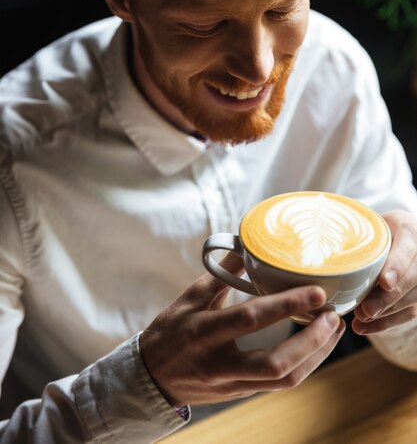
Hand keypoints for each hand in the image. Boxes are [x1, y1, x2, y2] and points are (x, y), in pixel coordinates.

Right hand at [140, 253, 345, 405]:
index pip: (250, 318)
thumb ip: (221, 274)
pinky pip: (280, 384)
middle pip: (275, 362)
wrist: (153, 376)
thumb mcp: (190, 297)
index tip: (316, 291)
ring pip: (283, 378)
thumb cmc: (171, 330)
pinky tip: (318, 346)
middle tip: (332, 316)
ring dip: (316, 355)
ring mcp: (233, 382)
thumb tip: (246, 246)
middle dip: (312, 341)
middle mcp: (220, 362)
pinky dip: (304, 365)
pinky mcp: (242, 392)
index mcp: (205, 331)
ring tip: (334, 329)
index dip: (286, 304)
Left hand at [353, 210, 416, 334]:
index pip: (406, 250)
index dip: (397, 267)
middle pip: (411, 280)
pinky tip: (364, 327)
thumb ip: (352, 235)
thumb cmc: (376, 230)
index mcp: (409, 232)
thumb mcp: (368, 225)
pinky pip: (407, 314)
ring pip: (411, 301)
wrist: (397, 236)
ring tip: (360, 320)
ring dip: (385, 315)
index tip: (385, 282)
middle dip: (388, 298)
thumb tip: (322, 252)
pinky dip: (385, 323)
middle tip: (366, 310)